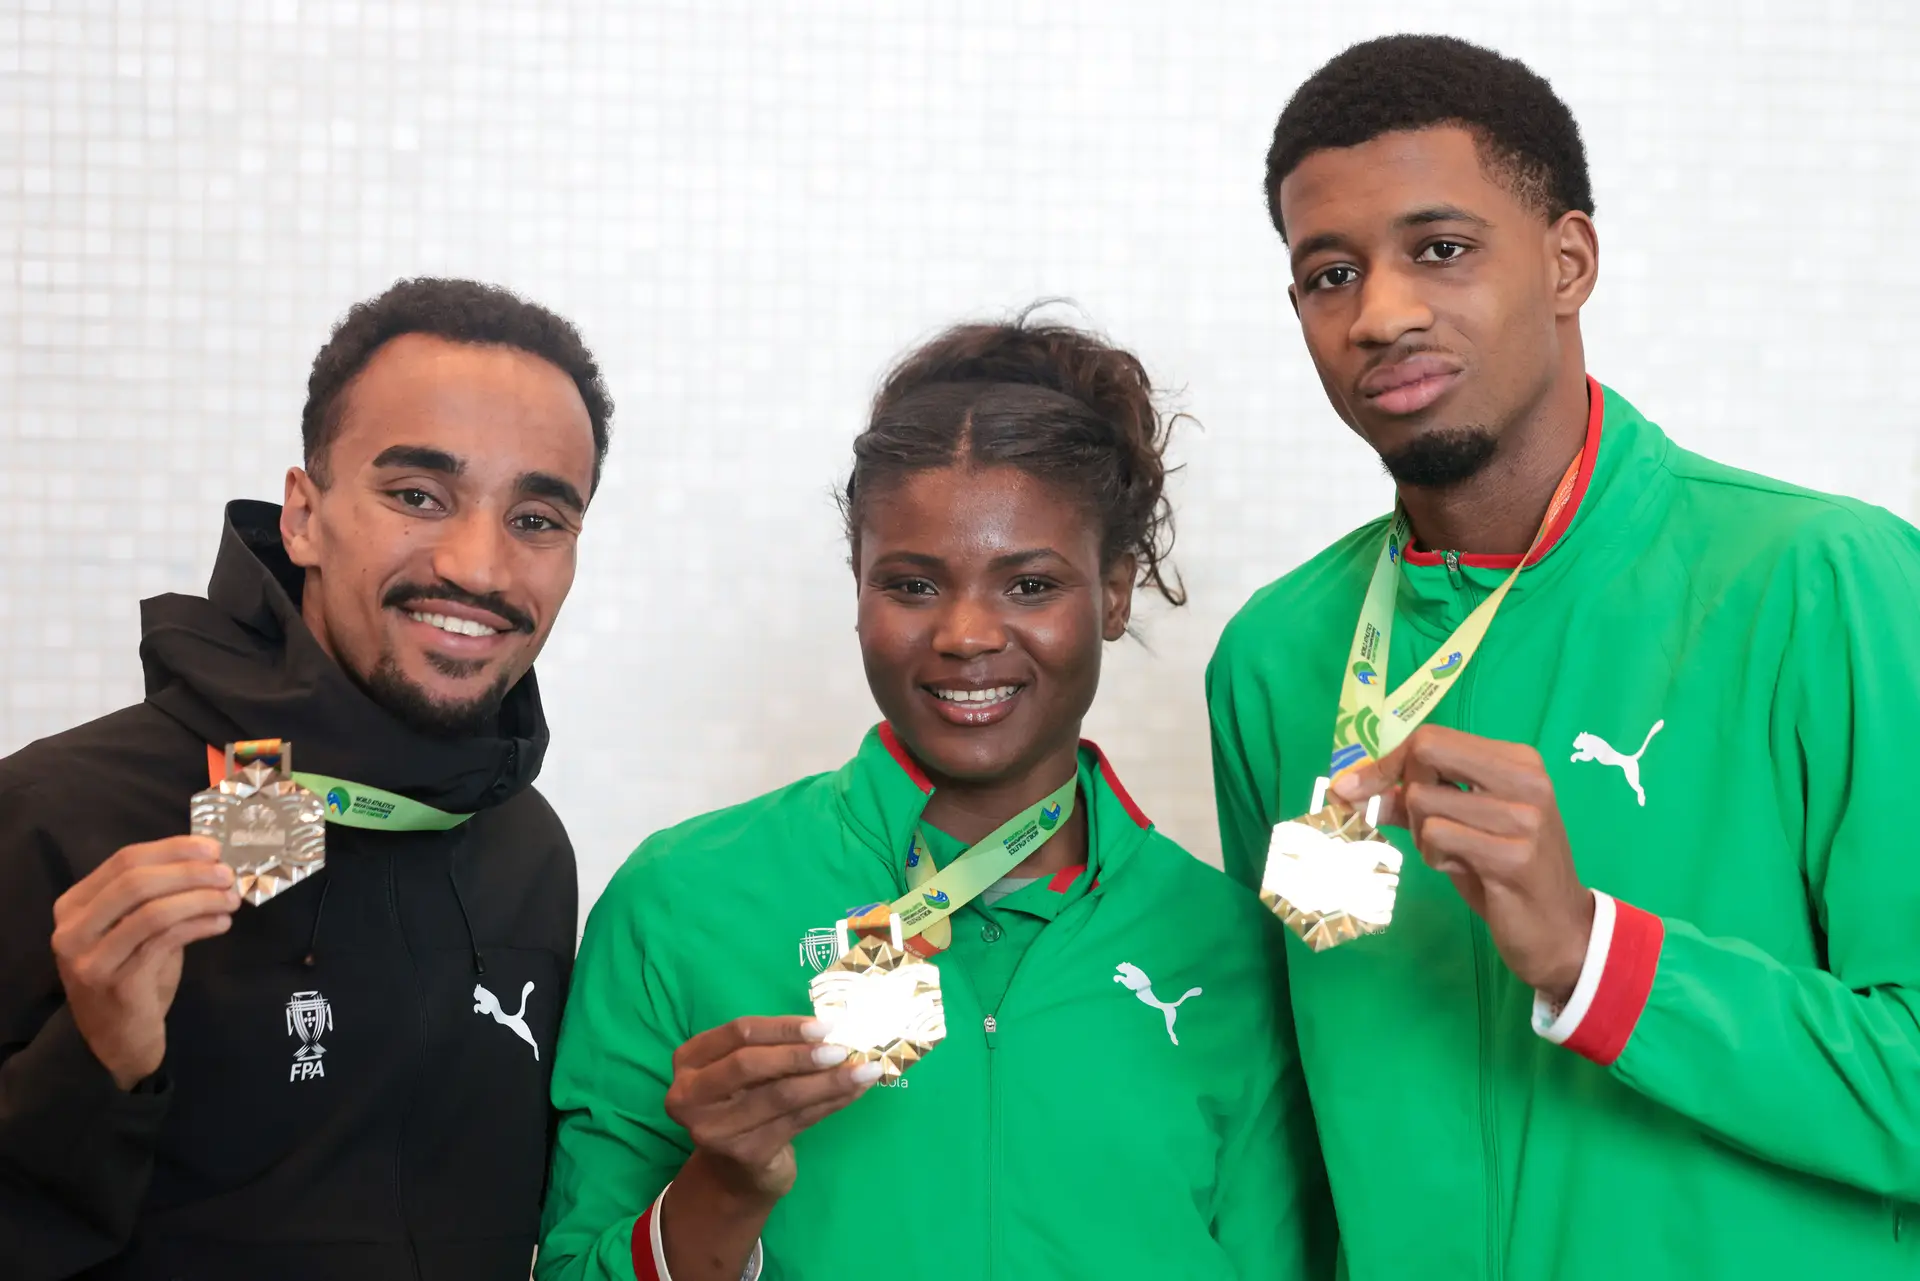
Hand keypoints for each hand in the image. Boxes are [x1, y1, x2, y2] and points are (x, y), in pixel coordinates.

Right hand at [50, 836, 239, 1089]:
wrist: (115, 1041)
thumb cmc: (132, 975)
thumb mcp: (136, 929)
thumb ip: (159, 895)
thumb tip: (209, 861)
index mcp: (74, 905)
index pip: (124, 859)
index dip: (173, 849)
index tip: (213, 848)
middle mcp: (72, 929)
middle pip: (136, 881)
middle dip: (189, 872)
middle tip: (227, 873)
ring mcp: (90, 958)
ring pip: (152, 911)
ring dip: (200, 899)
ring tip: (231, 898)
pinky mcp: (116, 983)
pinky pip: (164, 940)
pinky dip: (199, 925)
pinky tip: (221, 923)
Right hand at [665, 1015, 879, 1203]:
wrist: (733, 1173)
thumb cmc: (743, 1104)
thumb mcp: (743, 1072)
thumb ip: (772, 1049)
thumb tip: (831, 1028)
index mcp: (689, 1061)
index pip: (739, 1034)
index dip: (783, 1027)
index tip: (824, 1025)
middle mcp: (691, 1096)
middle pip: (751, 1064)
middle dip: (801, 1054)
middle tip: (842, 1048)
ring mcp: (717, 1129)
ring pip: (781, 1095)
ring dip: (828, 1080)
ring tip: (863, 1069)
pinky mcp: (747, 1153)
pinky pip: (798, 1120)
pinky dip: (832, 1102)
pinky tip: (855, 1091)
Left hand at [1333, 725, 1593, 1002]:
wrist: (1560, 929)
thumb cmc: (1504, 872)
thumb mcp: (1461, 825)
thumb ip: (1413, 799)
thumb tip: (1351, 786)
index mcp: (1518, 762)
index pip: (1433, 737)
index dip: (1389, 762)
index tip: (1359, 787)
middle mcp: (1526, 780)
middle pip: (1426, 754)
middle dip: (1404, 790)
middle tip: (1422, 827)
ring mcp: (1523, 817)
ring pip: (1423, 801)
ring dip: (1421, 834)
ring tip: (1452, 853)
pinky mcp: (1513, 857)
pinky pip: (1436, 837)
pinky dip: (1434, 856)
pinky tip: (1461, 868)